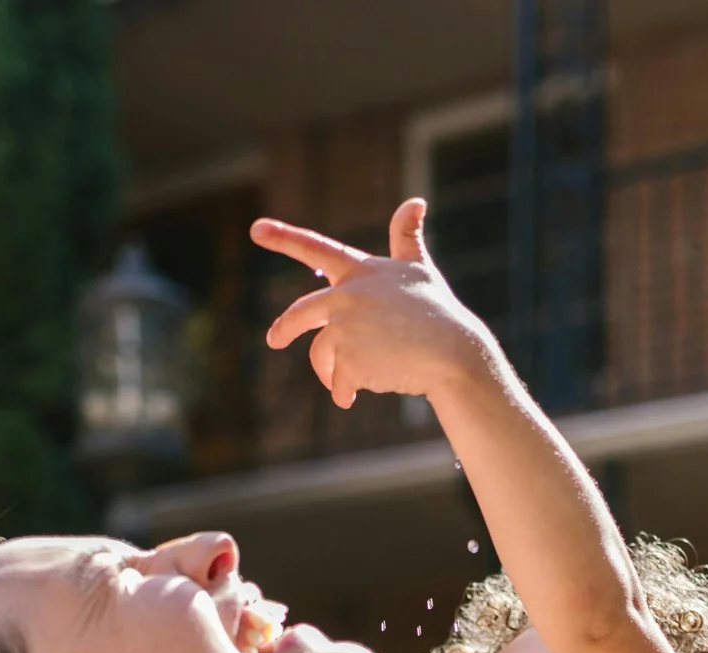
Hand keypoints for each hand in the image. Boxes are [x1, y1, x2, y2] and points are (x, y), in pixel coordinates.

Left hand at [254, 200, 499, 409]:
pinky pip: (338, 381)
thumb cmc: (438, 312)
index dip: (284, 237)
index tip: (256, 228)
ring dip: (331, 373)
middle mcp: (347, 295)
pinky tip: (356, 397)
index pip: (317, 248)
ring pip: (322, 355)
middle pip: (300, 313)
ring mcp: (346, 327)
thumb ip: (408, 237)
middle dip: (284, 329)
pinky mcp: (348, 359)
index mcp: (361, 272)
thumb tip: (416, 201)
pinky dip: (344, 392)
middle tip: (274, 340)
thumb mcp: (421, 269)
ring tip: (345, 387)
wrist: (452, 353)